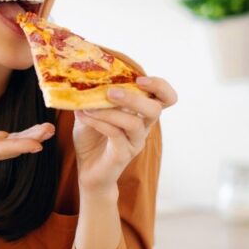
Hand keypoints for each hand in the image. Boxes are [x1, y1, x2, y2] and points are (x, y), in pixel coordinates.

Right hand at [0, 116, 54, 169]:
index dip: (15, 147)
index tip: (35, 145)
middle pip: (8, 150)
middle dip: (29, 141)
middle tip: (49, 131)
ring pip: (14, 145)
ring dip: (33, 138)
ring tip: (50, 129)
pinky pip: (14, 140)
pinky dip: (28, 135)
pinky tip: (42, 130)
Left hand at [73, 76, 177, 191]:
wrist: (88, 171)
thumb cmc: (92, 139)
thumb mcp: (91, 111)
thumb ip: (93, 95)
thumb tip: (83, 77)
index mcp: (141, 113)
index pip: (165, 97)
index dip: (159, 86)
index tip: (139, 79)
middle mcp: (143, 127)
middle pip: (156, 109)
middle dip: (134, 97)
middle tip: (111, 92)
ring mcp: (135, 142)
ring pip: (134, 123)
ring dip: (111, 111)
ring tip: (88, 106)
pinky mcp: (123, 154)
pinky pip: (115, 134)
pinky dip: (98, 122)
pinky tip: (82, 116)